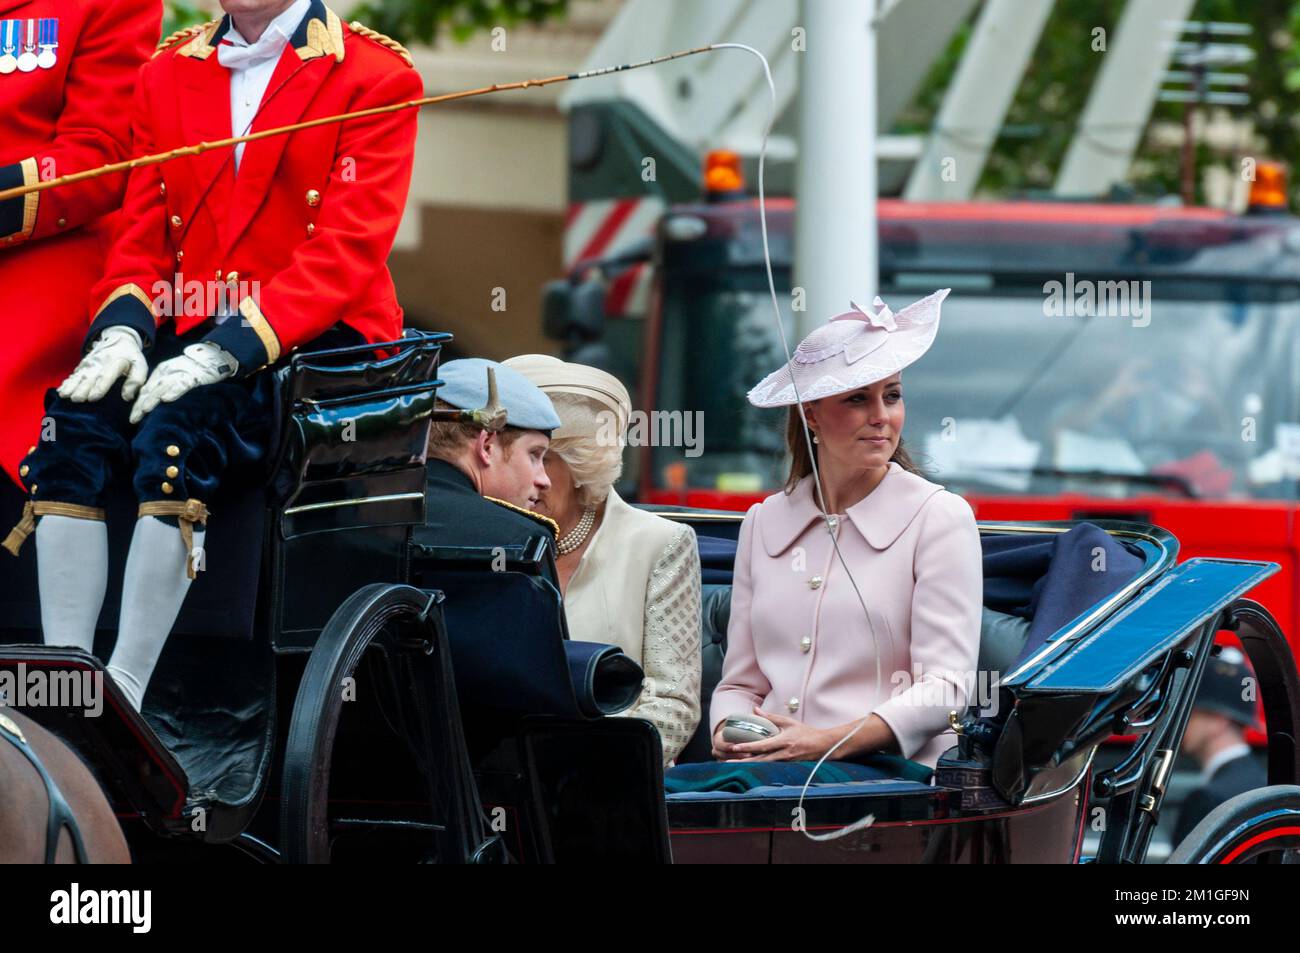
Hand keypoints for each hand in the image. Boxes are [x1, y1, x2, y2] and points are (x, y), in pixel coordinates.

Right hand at [57, 327, 147, 402]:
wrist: (119, 338)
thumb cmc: (131, 357)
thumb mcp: (140, 366)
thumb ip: (136, 380)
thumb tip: (127, 397)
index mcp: (116, 363)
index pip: (107, 376)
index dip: (100, 387)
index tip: (93, 397)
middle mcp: (100, 363)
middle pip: (90, 377)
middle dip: (82, 389)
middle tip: (77, 399)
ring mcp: (89, 363)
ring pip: (79, 376)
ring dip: (71, 386)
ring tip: (64, 395)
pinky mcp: (83, 365)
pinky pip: (74, 374)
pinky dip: (67, 382)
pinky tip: (61, 390)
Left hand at [129, 342, 237, 423]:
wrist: (212, 357)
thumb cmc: (194, 369)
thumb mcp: (175, 374)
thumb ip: (166, 385)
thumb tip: (157, 400)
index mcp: (162, 372)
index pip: (147, 390)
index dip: (139, 403)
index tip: (133, 418)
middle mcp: (167, 373)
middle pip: (151, 390)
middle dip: (141, 405)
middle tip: (134, 418)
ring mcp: (179, 375)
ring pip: (162, 388)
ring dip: (153, 399)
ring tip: (144, 410)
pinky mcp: (192, 377)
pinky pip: (182, 385)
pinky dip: (174, 391)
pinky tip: (166, 399)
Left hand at [718, 707, 835, 762]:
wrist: (824, 746)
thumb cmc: (806, 732)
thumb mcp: (788, 722)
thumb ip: (770, 717)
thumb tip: (755, 709)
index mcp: (783, 742)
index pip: (762, 746)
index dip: (747, 747)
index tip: (734, 747)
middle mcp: (783, 754)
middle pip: (759, 760)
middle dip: (743, 762)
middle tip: (727, 761)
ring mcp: (786, 762)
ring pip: (764, 766)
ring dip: (749, 766)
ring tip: (734, 766)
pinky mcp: (787, 767)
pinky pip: (771, 768)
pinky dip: (759, 768)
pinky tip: (750, 769)